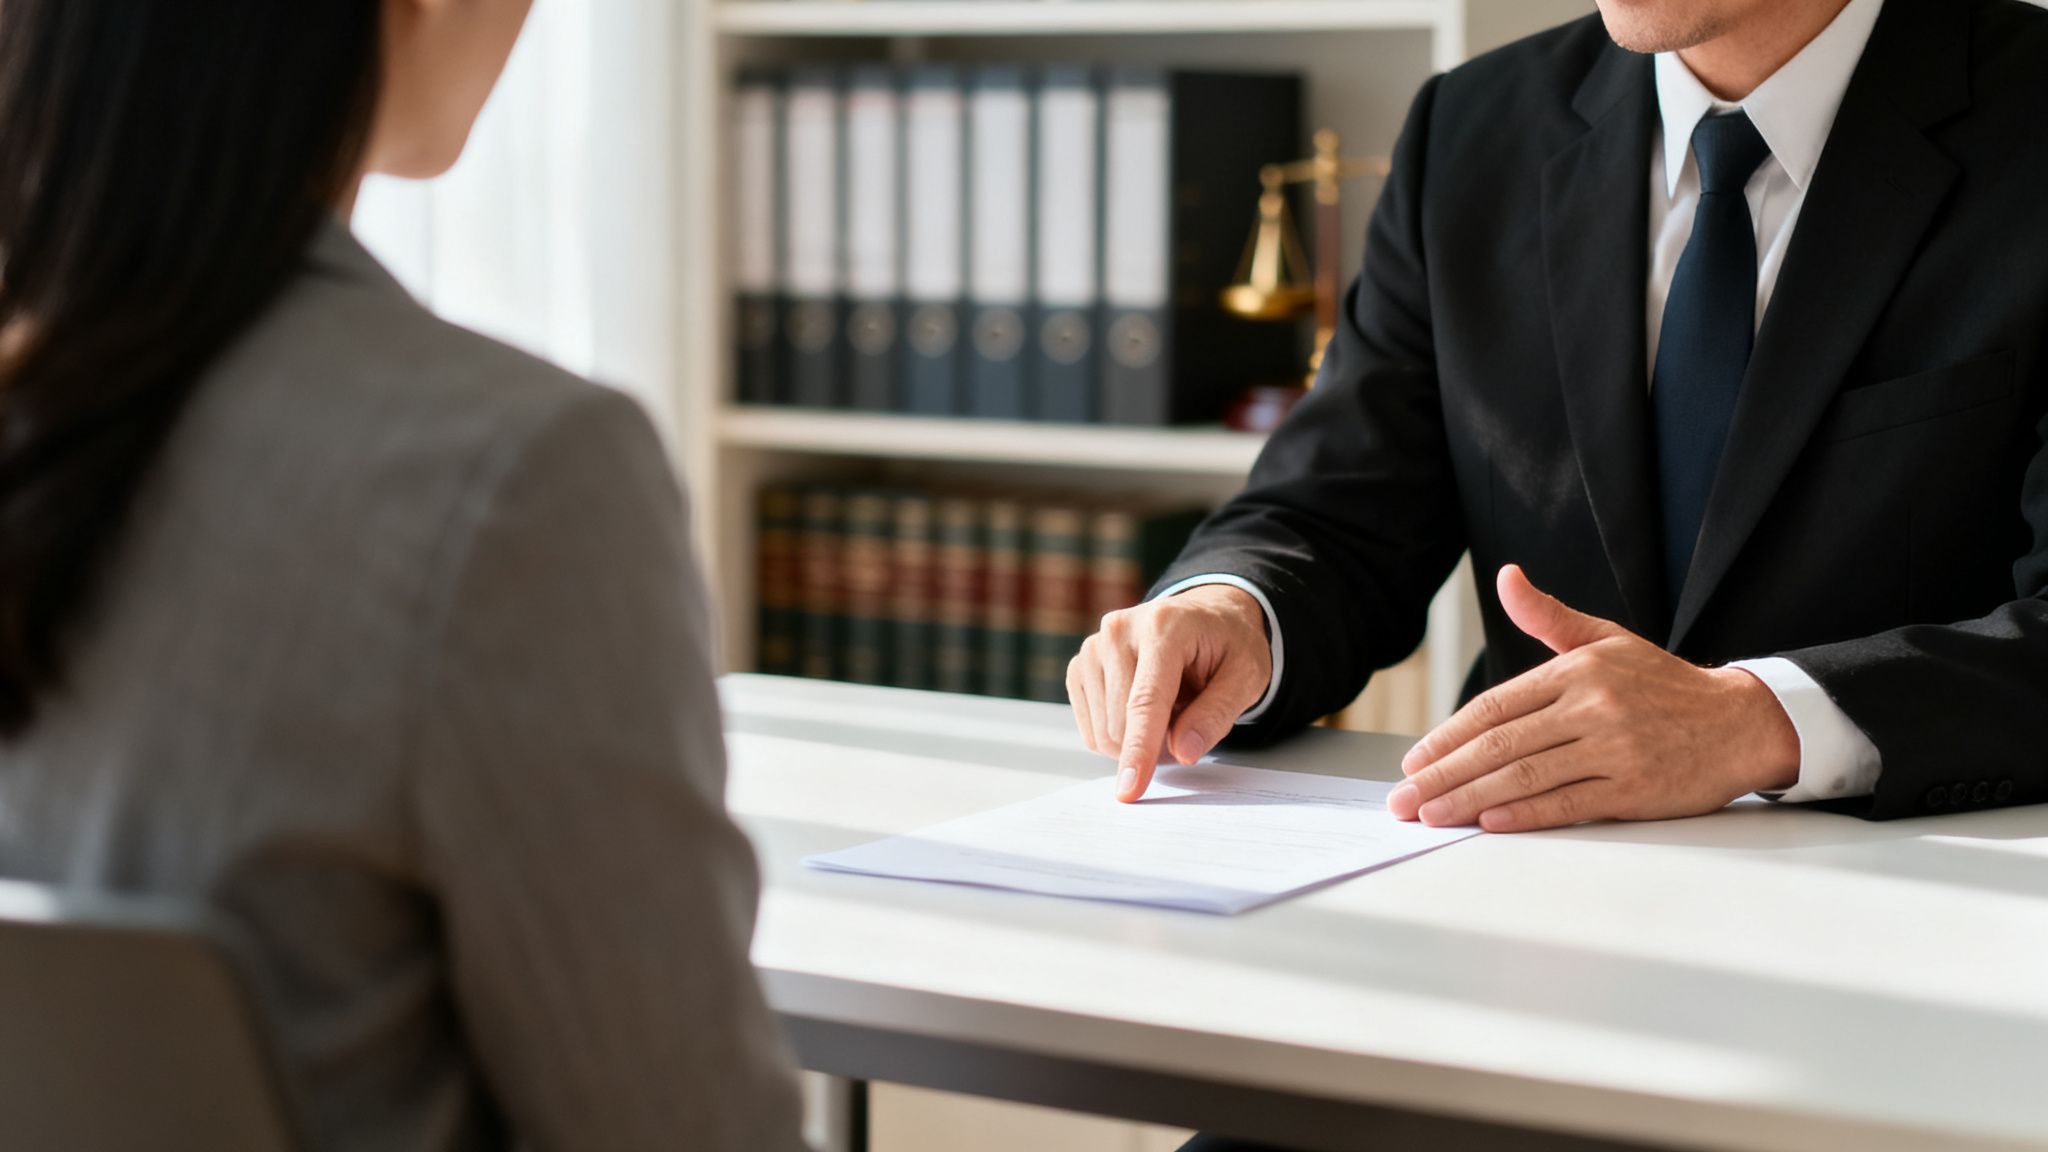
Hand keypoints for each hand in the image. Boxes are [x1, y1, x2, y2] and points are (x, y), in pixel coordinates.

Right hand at [1068, 584, 1272, 802]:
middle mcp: (1119, 631)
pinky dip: (1121, 733)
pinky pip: (1092, 729)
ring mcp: (1093, 646)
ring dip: (1139, 739)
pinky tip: (1142, 708)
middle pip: (1120, 723)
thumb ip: (1216, 715)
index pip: (1145, 701)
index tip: (1130, 789)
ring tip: (1169, 709)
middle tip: (1188, 722)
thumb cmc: (1228, 645)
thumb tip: (1183, 752)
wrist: (1206, 617)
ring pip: (1103, 732)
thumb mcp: (1246, 677)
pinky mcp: (1080, 665)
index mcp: (1163, 627)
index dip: (1140, 750)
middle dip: (1155, 745)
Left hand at [1387, 565, 1799, 831]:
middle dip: (1444, 776)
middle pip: (1500, 746)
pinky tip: (1489, 823)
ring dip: (1470, 801)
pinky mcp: (1635, 789)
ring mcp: (1614, 750)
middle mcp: (1592, 708)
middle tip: (1403, 800)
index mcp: (1577, 672)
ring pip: (1525, 777)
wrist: (1740, 721)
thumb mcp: (1606, 639)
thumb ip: (1548, 616)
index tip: (1415, 761)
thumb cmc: (1664, 684)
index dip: (1448, 736)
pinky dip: (1524, 815)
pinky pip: (1567, 804)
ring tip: (1431, 817)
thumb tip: (1507, 577)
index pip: (1494, 708)